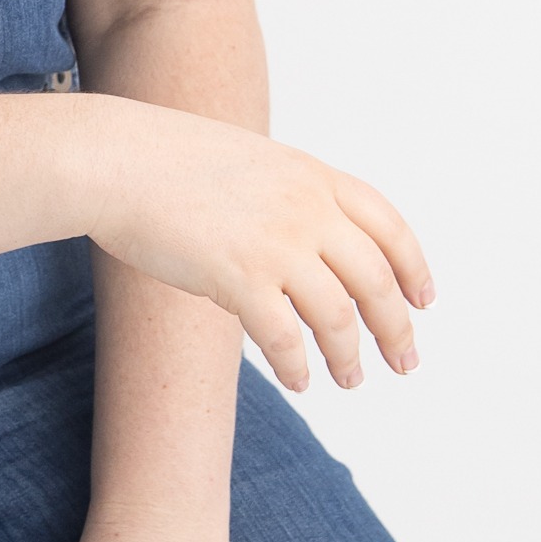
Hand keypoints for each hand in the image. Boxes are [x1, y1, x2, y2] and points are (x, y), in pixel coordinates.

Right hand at [91, 113, 431, 393]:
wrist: (117, 160)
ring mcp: (275, 243)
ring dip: (349, 356)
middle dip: (395, 328)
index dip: (413, 269)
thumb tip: (306, 247)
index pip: (389, 227)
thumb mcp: (252, 163)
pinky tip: (300, 381)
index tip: (423, 302)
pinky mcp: (238, 277)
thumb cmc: (168, 163)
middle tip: (404, 362)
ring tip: (350, 380)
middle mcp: (306, 208)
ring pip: (337, 315)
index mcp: (314, 177)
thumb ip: (288, 197)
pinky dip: (298, 366)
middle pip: (375, 280)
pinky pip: (285, 337)